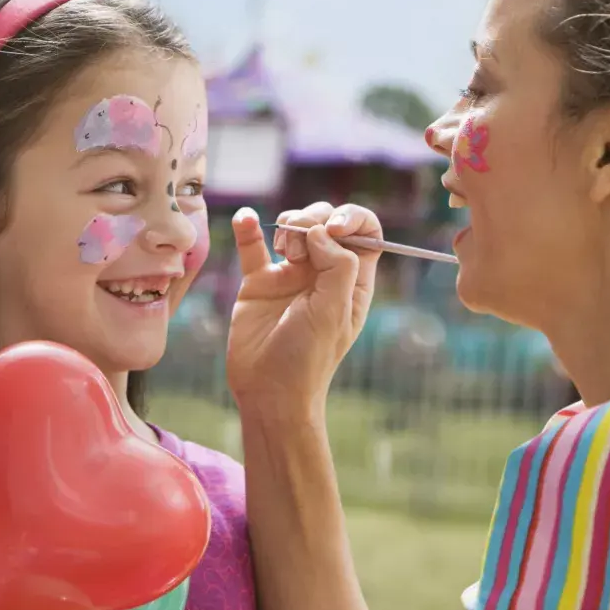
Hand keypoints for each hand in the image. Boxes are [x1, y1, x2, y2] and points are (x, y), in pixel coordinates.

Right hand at [226, 203, 379, 415]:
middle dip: (313, 220)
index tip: (334, 227)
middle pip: (325, 223)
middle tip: (299, 249)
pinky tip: (245, 218)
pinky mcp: (259, 282)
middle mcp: (323, 274)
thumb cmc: (308, 358)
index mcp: (352, 281)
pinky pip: (254, 246)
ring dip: (288, 226)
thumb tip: (320, 230)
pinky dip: (249, 228)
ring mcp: (290, 276)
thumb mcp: (334, 312)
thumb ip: (337, 265)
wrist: (269, 390)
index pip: (364, 233)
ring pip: (293, 228)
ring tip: (283, 252)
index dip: (352, 218)